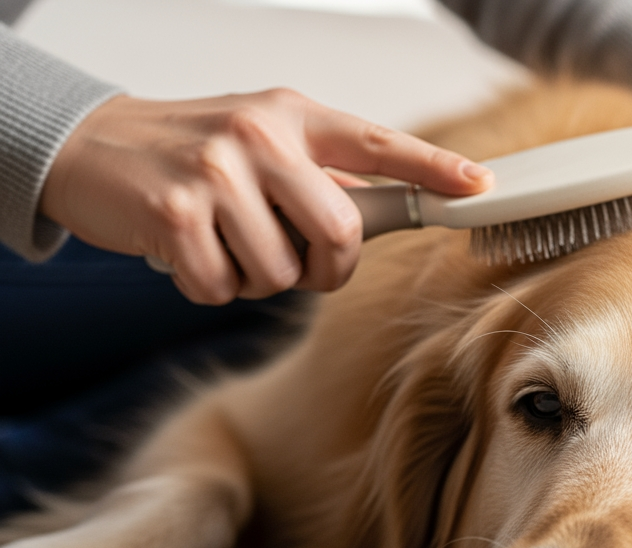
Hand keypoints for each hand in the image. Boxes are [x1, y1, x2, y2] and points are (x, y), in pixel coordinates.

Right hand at [40, 90, 492, 304]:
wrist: (93, 148)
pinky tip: (190, 253)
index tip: (479, 187)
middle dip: (327, 268)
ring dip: (257, 279)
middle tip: (300, 262)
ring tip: (225, 242)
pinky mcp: (175, 212)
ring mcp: (216, 170)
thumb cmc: (194, 154)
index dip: (433, 170)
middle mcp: (260, 134)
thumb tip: (397, 208)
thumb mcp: (265, 144)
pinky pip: (225, 289)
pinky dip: (210, 288)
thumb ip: (323, 175)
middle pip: (342, 232)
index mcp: (294, 116)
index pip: (378, 143)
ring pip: (281, 272)